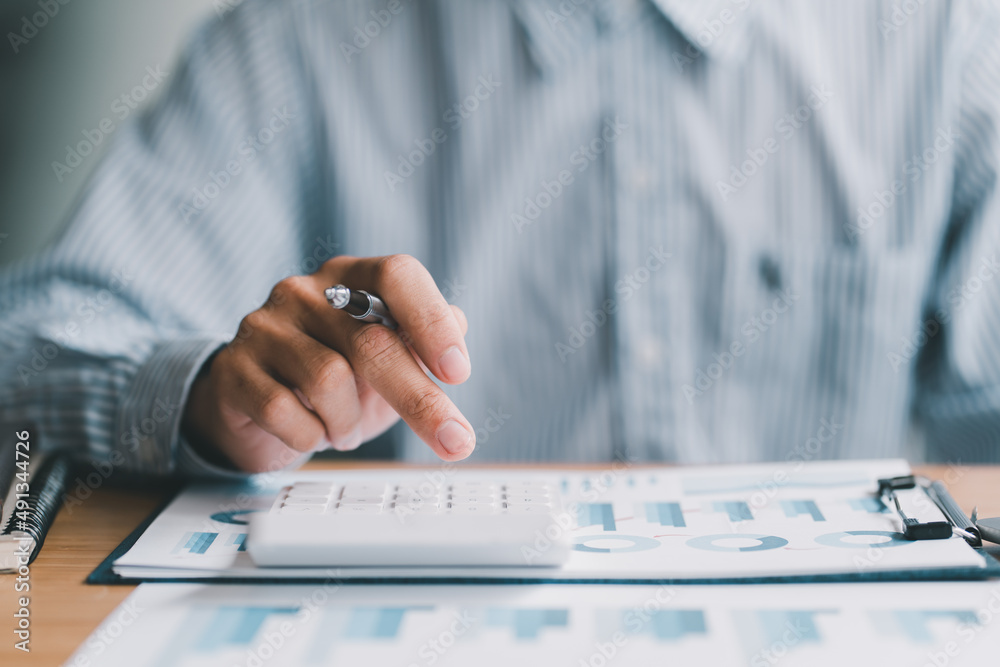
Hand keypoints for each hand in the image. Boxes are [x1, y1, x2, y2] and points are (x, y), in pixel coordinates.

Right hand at [181, 254, 473, 472]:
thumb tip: (459, 324)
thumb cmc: (335, 379)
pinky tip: (311, 432)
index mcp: (352, 277)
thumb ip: (422, 344)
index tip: (457, 372)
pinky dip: (310, 436)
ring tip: (344, 428)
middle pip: (372, 341)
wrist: (255, 410)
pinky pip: (284, 411)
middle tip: (455, 441)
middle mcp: (305, 292)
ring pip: (329, 380)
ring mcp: (264, 326)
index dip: (432, 320)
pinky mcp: (233, 368)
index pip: (397, 275)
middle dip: (420, 400)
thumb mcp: (388, 362)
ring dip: (349, 421)